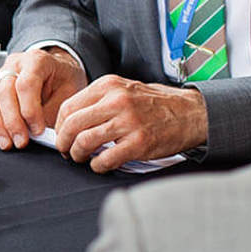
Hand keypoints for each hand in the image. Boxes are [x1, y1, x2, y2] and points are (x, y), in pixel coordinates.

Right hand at [0, 48, 85, 149]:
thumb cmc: (62, 80)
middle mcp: (14, 65)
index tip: (37, 130)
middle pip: (3, 92)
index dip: (30, 110)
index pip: (25, 84)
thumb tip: (40, 134)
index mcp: (36, 60)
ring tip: (7, 143)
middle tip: (21, 141)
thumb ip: (53, 110)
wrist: (56, 72)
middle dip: (11, 122)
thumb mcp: (69, 91)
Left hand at [53, 76, 207, 171]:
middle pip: (71, 124)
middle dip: (63, 142)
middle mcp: (116, 101)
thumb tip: (69, 119)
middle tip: (66, 151)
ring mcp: (128, 122)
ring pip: (84, 141)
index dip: (59, 126)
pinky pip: (105, 159)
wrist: (191, 113)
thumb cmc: (154, 104)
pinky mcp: (139, 143)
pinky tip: (100, 164)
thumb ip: (98, 100)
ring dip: (77, 154)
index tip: (61, 135)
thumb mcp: (124, 89)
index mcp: (108, 85)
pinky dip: (97, 165)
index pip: (68, 106)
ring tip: (81, 158)